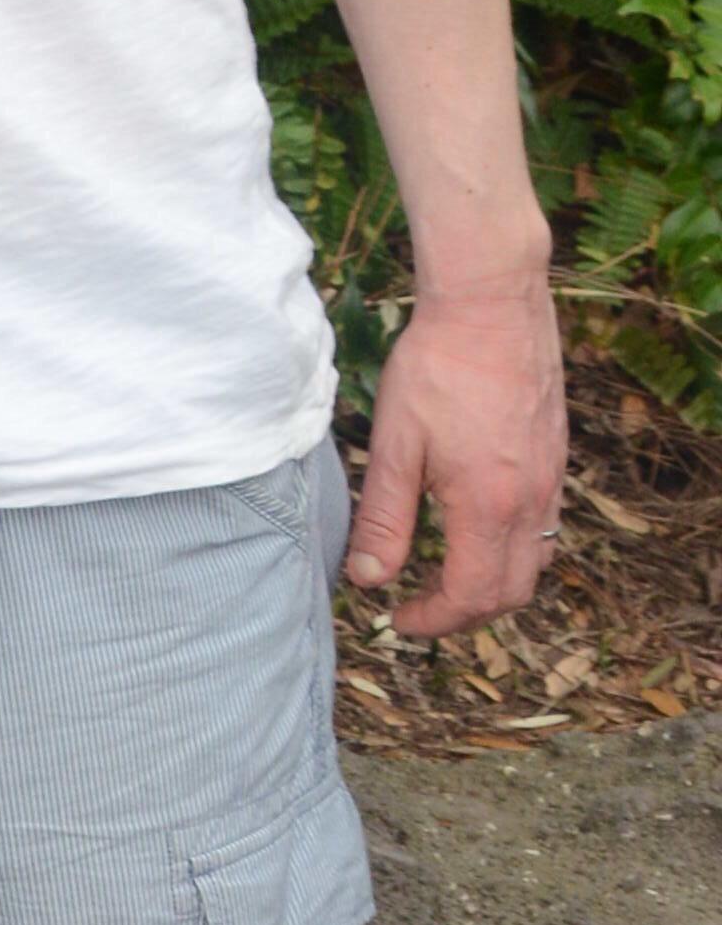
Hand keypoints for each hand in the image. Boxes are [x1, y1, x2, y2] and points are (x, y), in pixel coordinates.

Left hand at [348, 272, 567, 636]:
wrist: (492, 304)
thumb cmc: (437, 366)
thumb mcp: (395, 446)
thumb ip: (383, 518)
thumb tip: (370, 579)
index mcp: (490, 506)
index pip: (471, 596)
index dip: (433, 620)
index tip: (398, 619)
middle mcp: (532, 501)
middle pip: (512, 592)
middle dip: (464, 613)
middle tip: (418, 606)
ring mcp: (551, 479)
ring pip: (534, 563)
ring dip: (492, 585)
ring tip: (445, 574)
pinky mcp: (555, 457)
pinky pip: (545, 527)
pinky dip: (513, 549)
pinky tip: (475, 528)